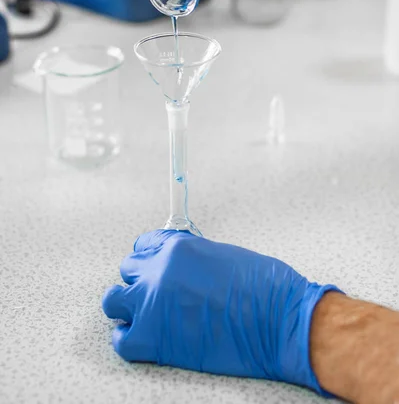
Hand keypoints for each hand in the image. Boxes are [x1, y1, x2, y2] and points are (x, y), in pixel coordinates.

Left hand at [103, 230, 338, 394]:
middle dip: (141, 280)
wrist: (279, 322)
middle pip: (129, 271)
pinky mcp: (154, 340)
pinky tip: (143, 338)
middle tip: (156, 292)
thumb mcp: (223, 256)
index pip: (144, 245)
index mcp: (178, 248)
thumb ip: (192, 258)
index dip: (149, 257)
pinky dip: (128, 338)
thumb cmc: (263, 288)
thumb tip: (180, 268)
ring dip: (127, 306)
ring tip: (144, 314)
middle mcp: (159, 271)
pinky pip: (121, 339)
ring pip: (114, 300)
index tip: (153, 265)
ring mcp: (152, 305)